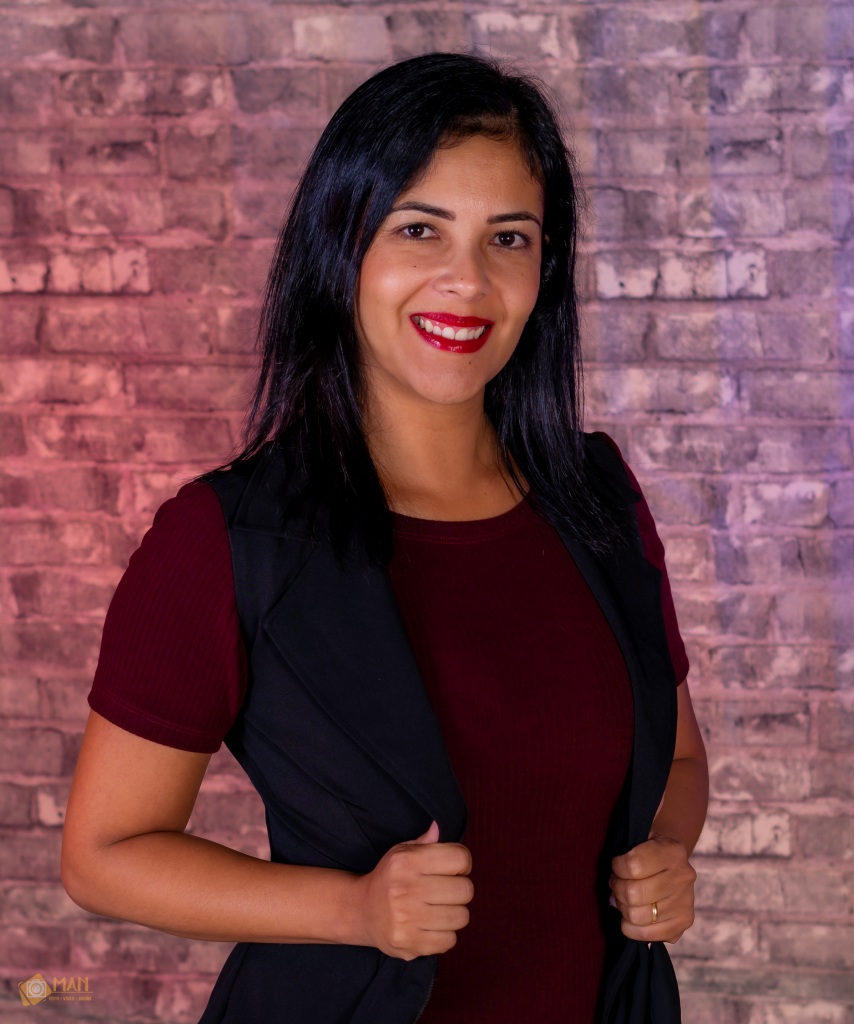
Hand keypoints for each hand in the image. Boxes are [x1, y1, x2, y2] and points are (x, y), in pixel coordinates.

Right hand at [354, 820, 473, 960]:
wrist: (362, 911)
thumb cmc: (389, 878)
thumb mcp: (401, 852)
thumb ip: (425, 842)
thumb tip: (438, 828)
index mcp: (406, 862)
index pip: (459, 858)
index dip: (463, 863)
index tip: (455, 869)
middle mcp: (406, 889)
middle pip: (465, 890)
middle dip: (461, 889)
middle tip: (448, 891)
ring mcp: (407, 919)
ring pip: (461, 917)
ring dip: (455, 913)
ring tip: (440, 908)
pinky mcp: (409, 943)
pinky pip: (450, 940)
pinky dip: (446, 934)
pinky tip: (433, 925)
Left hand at [609, 834, 695, 943]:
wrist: (674, 862)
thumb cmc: (649, 853)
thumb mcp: (639, 843)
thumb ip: (624, 862)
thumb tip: (612, 896)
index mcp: (673, 851)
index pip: (632, 865)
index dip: (617, 867)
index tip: (617, 866)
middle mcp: (684, 877)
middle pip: (633, 894)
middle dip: (618, 889)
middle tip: (617, 884)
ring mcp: (686, 902)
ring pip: (637, 916)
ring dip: (623, 909)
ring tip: (625, 900)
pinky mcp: (684, 923)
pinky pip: (646, 935)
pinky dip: (631, 928)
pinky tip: (631, 916)